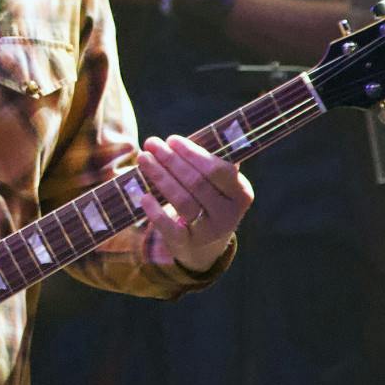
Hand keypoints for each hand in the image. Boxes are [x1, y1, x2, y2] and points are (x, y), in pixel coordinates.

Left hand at [133, 135, 253, 272]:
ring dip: (160, 177)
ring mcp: (209, 232)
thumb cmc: (207, 200)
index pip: (218, 169)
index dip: (193, 153)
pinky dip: (156, 211)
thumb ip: (208, 161)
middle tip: (151, 143)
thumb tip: (183, 138)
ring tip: (143, 159)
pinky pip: (170, 227)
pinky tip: (143, 196)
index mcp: (241, 193)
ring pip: (182, 201)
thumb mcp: (217, 184)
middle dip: (171, 160)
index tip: (172, 139)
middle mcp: (228, 215)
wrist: (204, 246)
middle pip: (197, 183)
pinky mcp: (188, 244)